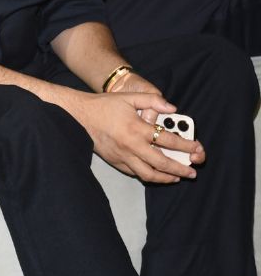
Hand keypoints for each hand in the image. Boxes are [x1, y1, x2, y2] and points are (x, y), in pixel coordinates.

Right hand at [68, 88, 201, 182]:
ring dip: (166, 178)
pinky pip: (135, 173)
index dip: (186, 146)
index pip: (168, 140)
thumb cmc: (103, 105)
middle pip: (162, 163)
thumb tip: (172, 108)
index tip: (196, 148)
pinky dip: (148, 176)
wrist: (78, 115)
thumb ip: (152, 100)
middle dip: (181, 169)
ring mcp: (123, 156)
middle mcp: (132, 145)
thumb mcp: (128, 97)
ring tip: (176, 178)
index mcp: (137, 128)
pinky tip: (155, 174)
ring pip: (149, 174)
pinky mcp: (115, 161)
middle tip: (191, 172)